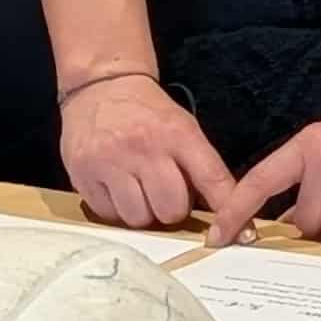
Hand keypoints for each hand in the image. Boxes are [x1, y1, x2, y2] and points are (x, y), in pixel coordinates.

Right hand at [59, 73, 232, 231]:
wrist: (102, 87)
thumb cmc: (149, 113)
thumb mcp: (182, 127)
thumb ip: (200, 165)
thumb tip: (223, 211)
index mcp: (178, 133)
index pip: (210, 177)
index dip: (226, 208)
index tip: (238, 232)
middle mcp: (145, 148)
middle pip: (171, 209)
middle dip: (172, 210)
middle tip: (165, 195)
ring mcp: (110, 163)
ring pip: (139, 219)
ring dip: (143, 213)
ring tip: (140, 191)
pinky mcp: (83, 177)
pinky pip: (109, 217)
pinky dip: (117, 210)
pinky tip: (116, 189)